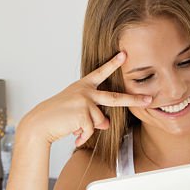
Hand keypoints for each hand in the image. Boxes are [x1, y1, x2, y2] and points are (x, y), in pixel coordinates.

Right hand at [20, 51, 153, 146]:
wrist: (40, 123)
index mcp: (83, 86)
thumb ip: (94, 112)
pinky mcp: (83, 113)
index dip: (113, 63)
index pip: (101, 73)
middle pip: (115, 98)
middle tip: (148, 100)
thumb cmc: (57, 116)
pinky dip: (84, 136)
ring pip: (100, 121)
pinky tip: (74, 135)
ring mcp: (84, 101)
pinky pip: (92, 130)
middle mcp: (85, 91)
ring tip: (74, 127)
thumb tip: (106, 123)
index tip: (124, 54)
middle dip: (133, 100)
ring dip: (89, 129)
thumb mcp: (77, 110)